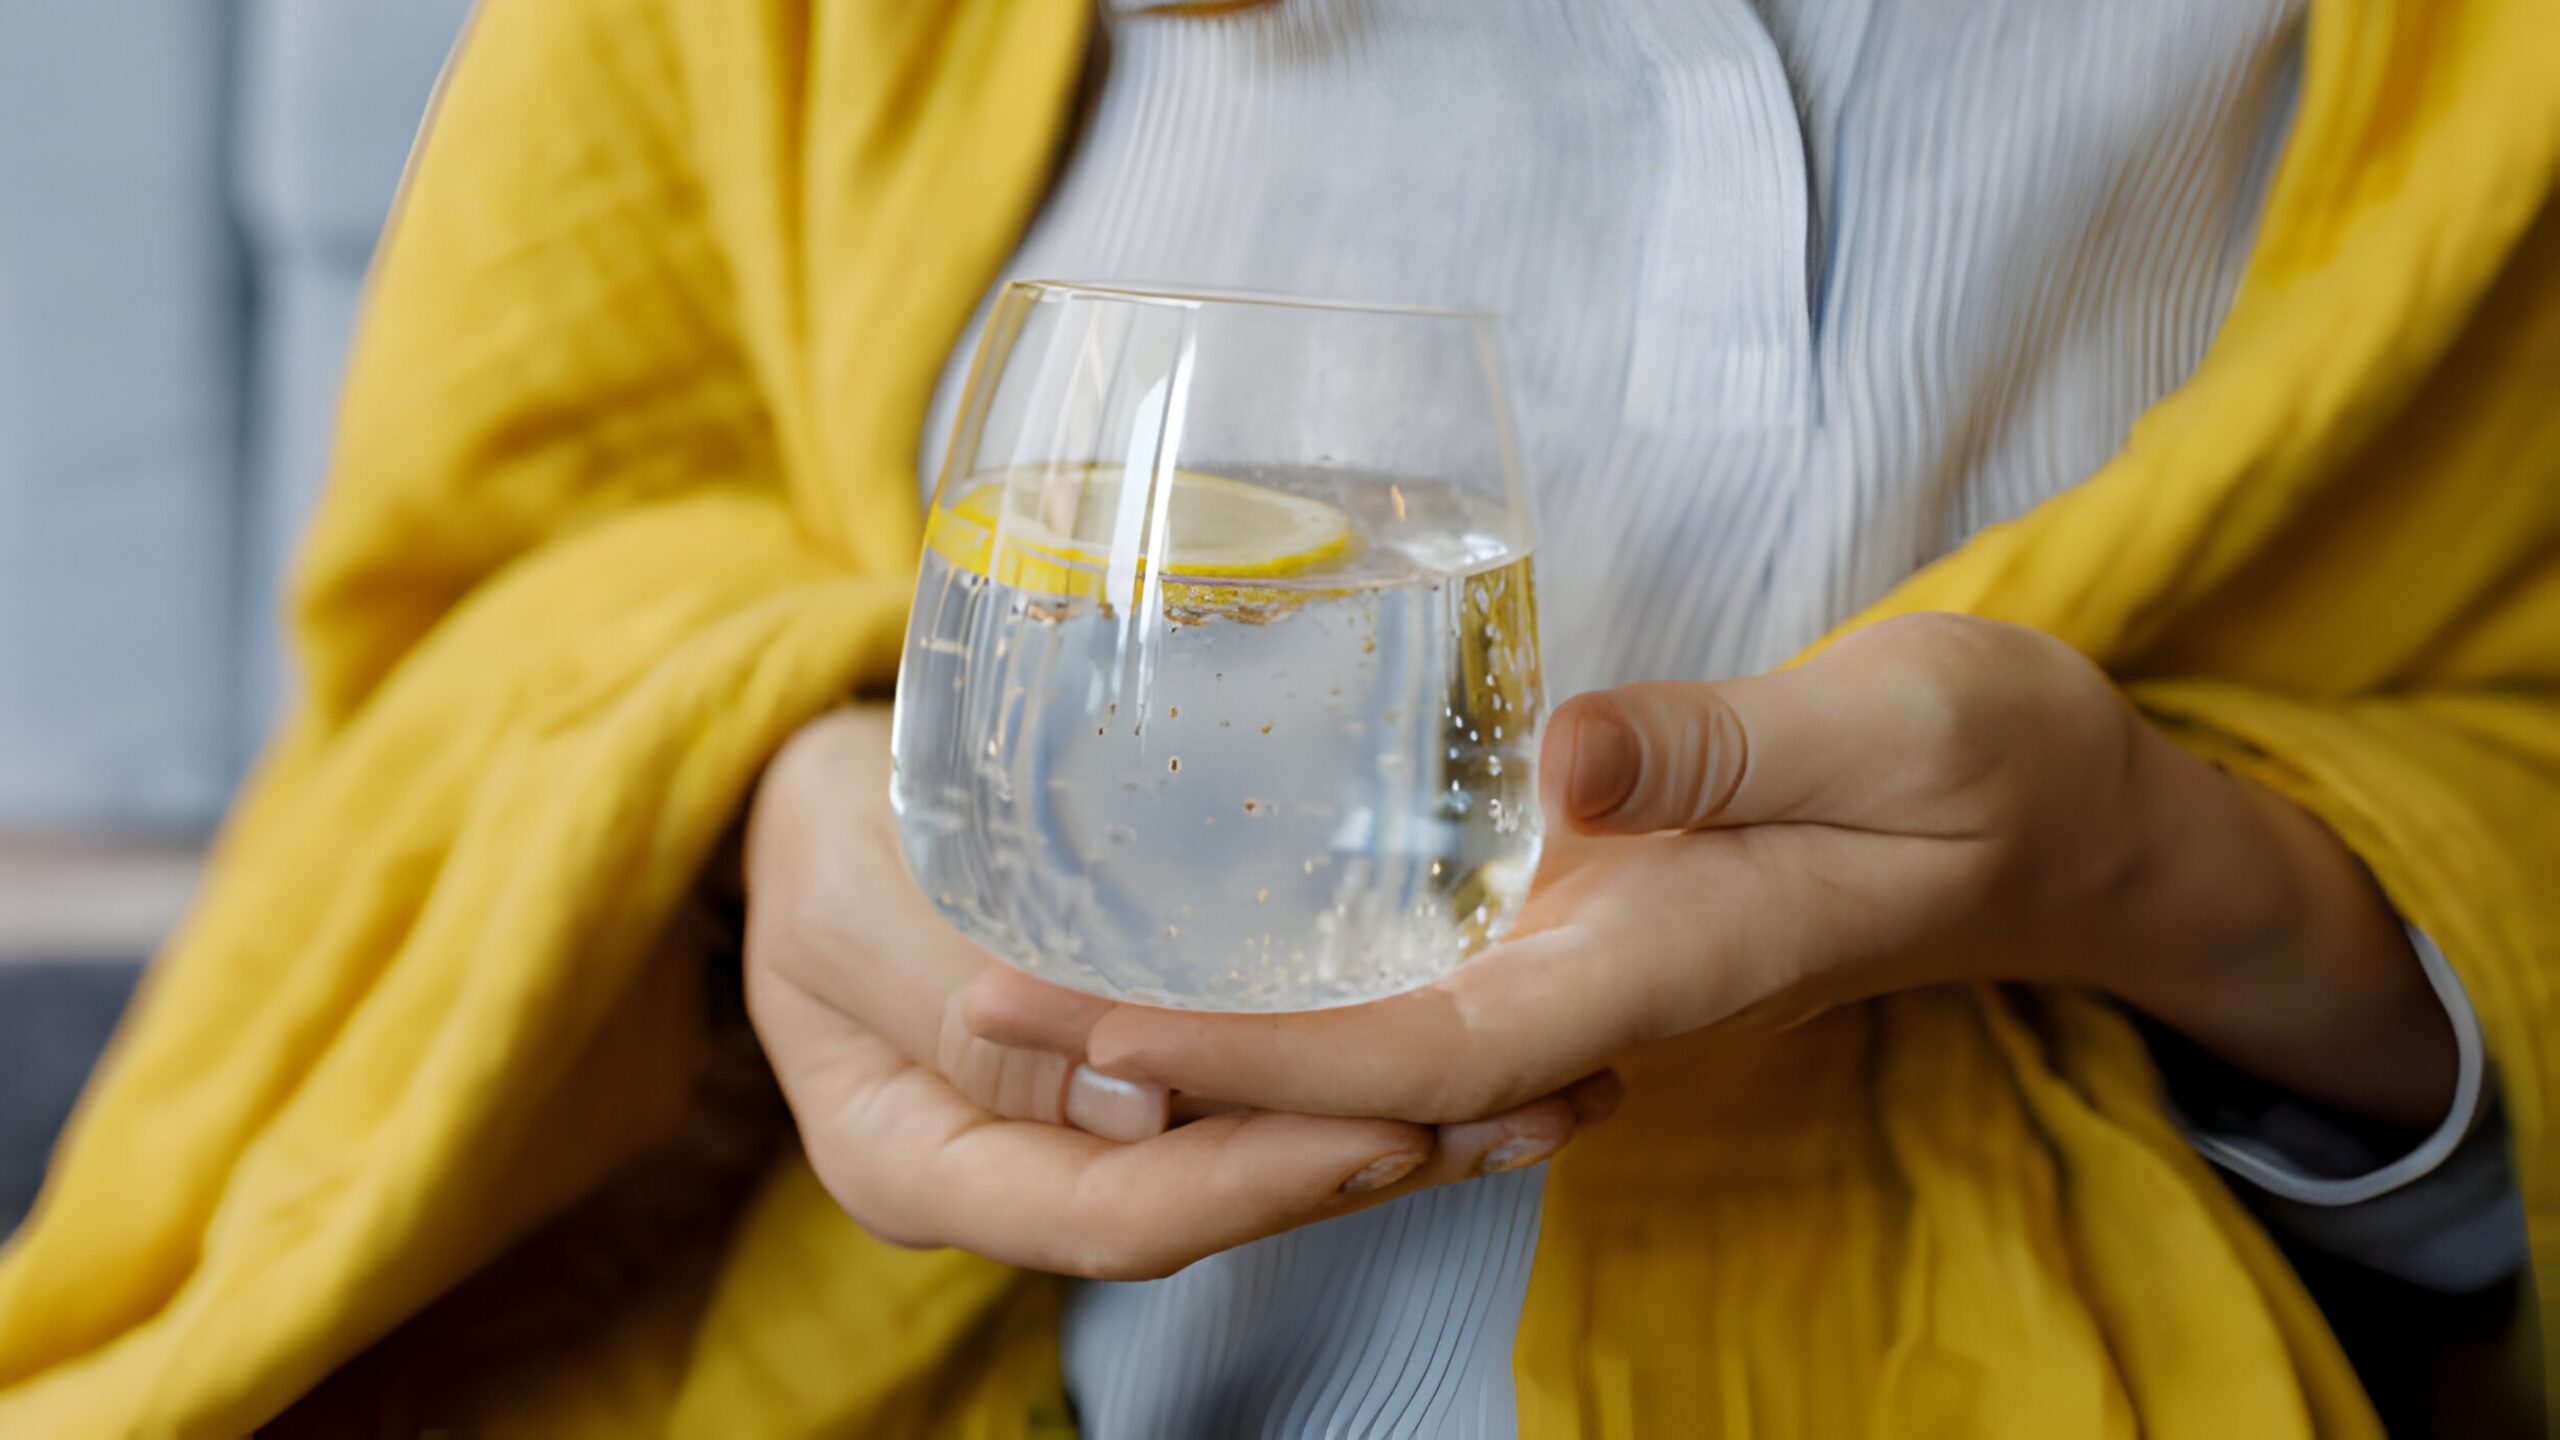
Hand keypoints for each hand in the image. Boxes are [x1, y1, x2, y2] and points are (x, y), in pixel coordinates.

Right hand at [742, 705, 1620, 1280]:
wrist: (801, 794)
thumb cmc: (809, 832)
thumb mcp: (852, 908)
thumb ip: (964, 1011)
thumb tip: (1140, 1107)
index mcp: (927, 1167)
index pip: (1120, 1216)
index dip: (1260, 1184)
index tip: (1389, 1133)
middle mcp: (1021, 1173)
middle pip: (1216, 1199)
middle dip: (1375, 1166)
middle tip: (1535, 1116)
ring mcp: (1079, 1127)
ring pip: (1256, 1150)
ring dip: (1409, 1129)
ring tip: (1564, 1097)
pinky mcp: (1134, 1064)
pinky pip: (1258, 1084)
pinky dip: (1366, 1066)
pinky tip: (1481, 1048)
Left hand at [962, 614, 2454, 1131]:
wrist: (2052, 823)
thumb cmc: (1992, 767)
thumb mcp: (1904, 731)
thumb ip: (1742, 750)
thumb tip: (1571, 761)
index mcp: (1650, 968)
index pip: (1409, 1051)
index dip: (1242, 1057)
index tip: (1084, 1032)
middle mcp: (1590, 995)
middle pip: (1349, 1071)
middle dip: (1168, 1058)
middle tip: (972, 1005)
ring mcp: (1578, 970)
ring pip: (1362, 1042)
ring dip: (1204, 1032)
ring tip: (1028, 990)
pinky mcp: (1576, 925)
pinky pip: (1407, 986)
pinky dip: (1288, 987)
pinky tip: (1190, 944)